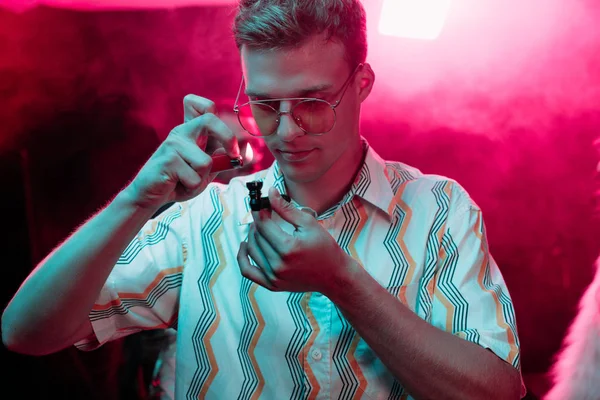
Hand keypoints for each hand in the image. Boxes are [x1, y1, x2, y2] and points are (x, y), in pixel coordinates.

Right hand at [124, 95, 239, 211]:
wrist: (151, 195)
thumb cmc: (180, 180)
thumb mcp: (208, 170)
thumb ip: (225, 160)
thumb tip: (247, 150)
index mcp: (192, 131)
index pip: (204, 106)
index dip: (222, 115)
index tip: (232, 141)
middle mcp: (182, 132)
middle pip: (210, 119)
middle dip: (227, 137)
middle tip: (233, 156)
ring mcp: (173, 144)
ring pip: (206, 162)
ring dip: (201, 178)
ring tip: (187, 180)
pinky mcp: (167, 159)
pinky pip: (194, 177)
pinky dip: (191, 187)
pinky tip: (177, 184)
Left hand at [237, 187, 355, 295]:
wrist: (333, 275)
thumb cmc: (325, 248)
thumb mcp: (308, 224)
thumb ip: (286, 209)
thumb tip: (271, 192)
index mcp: (288, 248)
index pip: (263, 224)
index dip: (259, 211)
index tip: (261, 203)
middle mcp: (278, 265)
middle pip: (256, 236)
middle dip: (258, 221)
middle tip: (264, 213)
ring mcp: (274, 277)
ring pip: (251, 250)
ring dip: (252, 235)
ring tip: (260, 227)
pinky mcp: (272, 285)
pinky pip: (247, 271)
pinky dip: (242, 257)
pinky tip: (245, 245)